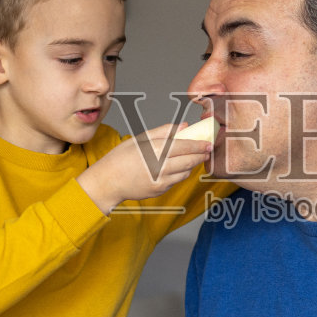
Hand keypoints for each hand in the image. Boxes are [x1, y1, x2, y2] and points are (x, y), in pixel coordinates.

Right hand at [77, 121, 212, 213]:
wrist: (108, 182)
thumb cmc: (120, 158)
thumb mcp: (140, 139)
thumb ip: (164, 131)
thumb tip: (183, 126)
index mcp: (155, 149)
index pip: (185, 146)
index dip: (199, 145)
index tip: (208, 143)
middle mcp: (160, 166)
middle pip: (190, 160)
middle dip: (201, 155)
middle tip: (207, 151)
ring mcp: (161, 180)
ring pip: (185, 172)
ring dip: (190, 165)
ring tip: (190, 158)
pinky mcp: (160, 190)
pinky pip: (176, 181)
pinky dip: (178, 174)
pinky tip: (173, 168)